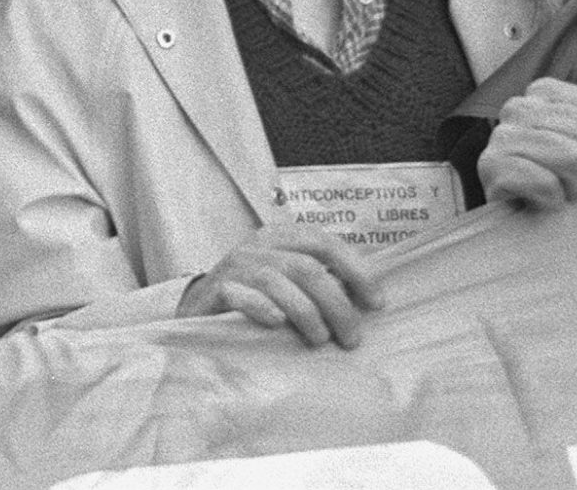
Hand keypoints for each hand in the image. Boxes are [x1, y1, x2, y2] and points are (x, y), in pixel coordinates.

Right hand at [177, 222, 382, 348]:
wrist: (200, 309)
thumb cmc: (255, 297)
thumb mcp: (287, 279)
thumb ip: (320, 280)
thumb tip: (367, 299)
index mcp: (280, 237)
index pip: (324, 243)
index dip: (356, 270)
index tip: (377, 303)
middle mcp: (258, 247)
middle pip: (307, 268)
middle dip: (337, 305)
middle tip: (352, 338)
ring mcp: (235, 267)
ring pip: (277, 281)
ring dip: (307, 313)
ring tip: (320, 340)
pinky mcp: (216, 290)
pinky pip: (241, 295)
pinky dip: (262, 308)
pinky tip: (278, 325)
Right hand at [478, 78, 576, 211]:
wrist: (539, 227)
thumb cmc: (576, 183)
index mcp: (546, 92)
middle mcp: (518, 105)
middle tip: (575, 182)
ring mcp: (500, 135)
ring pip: (572, 157)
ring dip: (574, 187)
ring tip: (558, 190)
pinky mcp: (490, 168)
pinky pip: (545, 183)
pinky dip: (553, 201)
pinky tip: (541, 202)